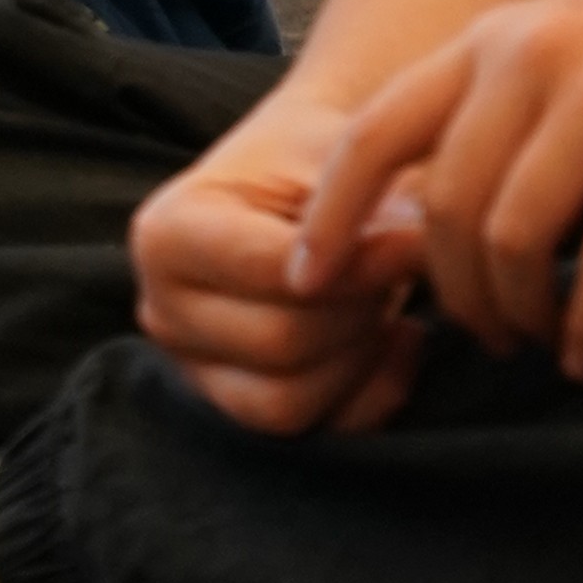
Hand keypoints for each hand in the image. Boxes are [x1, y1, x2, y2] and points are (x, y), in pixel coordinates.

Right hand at [129, 92, 427, 434]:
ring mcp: (193, 368)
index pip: (271, 272)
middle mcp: (162, 309)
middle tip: (403, 266)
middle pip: (281, 343)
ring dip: (363, 356)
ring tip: (388, 298)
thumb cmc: (315, 155)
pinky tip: (398, 337)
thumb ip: (372, 197)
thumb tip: (421, 246)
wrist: (297, 175)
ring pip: (289, 405)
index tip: (415, 238)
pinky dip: (373, 392)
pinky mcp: (238, 406)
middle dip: (361, 309)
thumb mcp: (338, 151)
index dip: (358, 262)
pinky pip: (316, 430)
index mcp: (166, 234)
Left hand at [284, 0, 582, 389]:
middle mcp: (535, 57)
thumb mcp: (569, 46)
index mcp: (493, 39)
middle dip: (450, 294)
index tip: (310, 285)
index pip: (374, 131)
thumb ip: (500, 111)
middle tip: (481, 341)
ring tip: (538, 347)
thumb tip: (431, 222)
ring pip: (515, 237)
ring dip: (517, 314)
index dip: (329, 215)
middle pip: (444, 206)